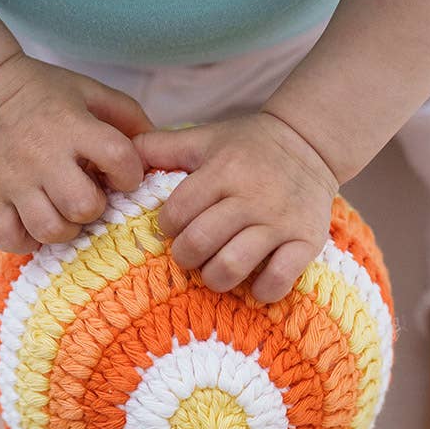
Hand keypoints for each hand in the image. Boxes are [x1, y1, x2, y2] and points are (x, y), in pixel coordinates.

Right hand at [0, 51, 154, 252]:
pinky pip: (9, 238)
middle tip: (88, 196)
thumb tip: (158, 149)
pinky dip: (25, 240)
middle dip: (95, 208)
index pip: (119, 160)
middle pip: (84, 206)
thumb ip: (128, 116)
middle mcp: (43, 156)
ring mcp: (14, 180)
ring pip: (49, 230)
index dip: (130, 174)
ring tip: (63, 213)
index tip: (120, 173)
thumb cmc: (44, 92)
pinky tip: (34, 223)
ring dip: (64, 229)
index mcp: (73, 127)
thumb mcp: (90, 91)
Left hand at [131, 111, 338, 303]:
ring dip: (215, 277)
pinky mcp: (306, 241)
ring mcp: (280, 222)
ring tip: (216, 271)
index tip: (176, 228)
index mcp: (224, 170)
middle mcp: (252, 196)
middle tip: (191, 254)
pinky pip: (278, 280)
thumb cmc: (248, 147)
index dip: (168, 228)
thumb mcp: (204, 138)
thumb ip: (160, 146)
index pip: (177, 213)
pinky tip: (254, 282)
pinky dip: (261, 290)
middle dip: (186, 257)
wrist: (310, 144)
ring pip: (233, 266)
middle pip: (200, 243)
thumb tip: (119, 157)